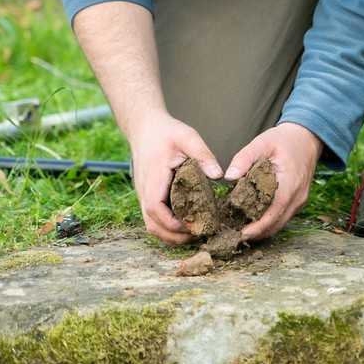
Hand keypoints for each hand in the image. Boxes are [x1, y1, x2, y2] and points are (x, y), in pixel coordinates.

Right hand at [130, 111, 222, 244]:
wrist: (144, 127)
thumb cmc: (166, 132)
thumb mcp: (188, 137)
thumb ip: (203, 155)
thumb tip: (220, 175)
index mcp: (153, 178)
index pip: (156, 209)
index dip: (174, 223)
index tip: (195, 225)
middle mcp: (144, 191)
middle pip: (153, 225)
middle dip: (175, 236)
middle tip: (200, 234)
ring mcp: (143, 195)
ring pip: (152, 226)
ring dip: (171, 235)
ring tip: (195, 233)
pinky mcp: (147, 196)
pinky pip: (153, 219)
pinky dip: (167, 228)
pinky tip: (186, 224)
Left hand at [225, 122, 322, 240]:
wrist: (307, 138)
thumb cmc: (284, 140)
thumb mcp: (262, 142)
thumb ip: (244, 158)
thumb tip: (228, 177)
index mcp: (290, 183)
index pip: (274, 212)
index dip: (258, 227)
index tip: (240, 234)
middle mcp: (298, 196)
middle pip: (277, 224)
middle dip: (257, 233)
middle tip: (234, 236)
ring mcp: (300, 201)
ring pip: (280, 223)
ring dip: (262, 230)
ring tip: (240, 230)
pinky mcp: (298, 201)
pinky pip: (283, 217)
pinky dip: (269, 222)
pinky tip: (253, 220)